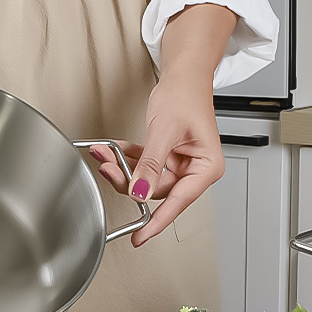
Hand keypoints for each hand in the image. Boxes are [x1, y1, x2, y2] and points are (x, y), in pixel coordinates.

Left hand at [89, 3, 235, 247]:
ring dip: (123, 167)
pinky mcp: (167, 158)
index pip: (178, 201)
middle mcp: (195, 170)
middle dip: (128, 179)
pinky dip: (127, 158)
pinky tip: (113, 149)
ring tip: (104, 153)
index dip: (156, 221)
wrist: (184, 75)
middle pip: (157, 191)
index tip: (140, 237)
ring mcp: (180, 165)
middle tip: (106, 167)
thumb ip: (151, 165)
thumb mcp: (164, 132)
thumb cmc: (185, 96)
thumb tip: (140, 192)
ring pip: (146, 179)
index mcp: (206, 168)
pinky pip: (143, 166)